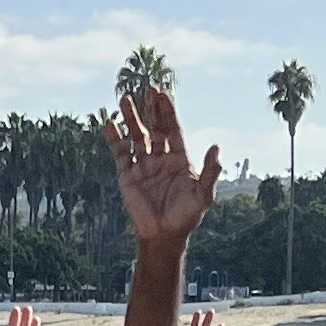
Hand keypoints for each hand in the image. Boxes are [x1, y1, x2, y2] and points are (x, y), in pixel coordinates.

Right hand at [103, 88, 219, 248]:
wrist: (163, 236)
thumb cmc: (186, 217)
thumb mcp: (203, 195)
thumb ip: (211, 171)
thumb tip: (216, 147)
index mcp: (179, 158)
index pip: (173, 129)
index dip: (168, 111)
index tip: (163, 94)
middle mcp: (161, 158)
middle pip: (155, 127)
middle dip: (151, 109)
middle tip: (148, 89)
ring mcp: (143, 166)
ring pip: (136, 136)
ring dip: (131, 118)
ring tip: (125, 99)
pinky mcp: (127, 176)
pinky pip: (120, 153)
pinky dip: (113, 138)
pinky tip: (109, 123)